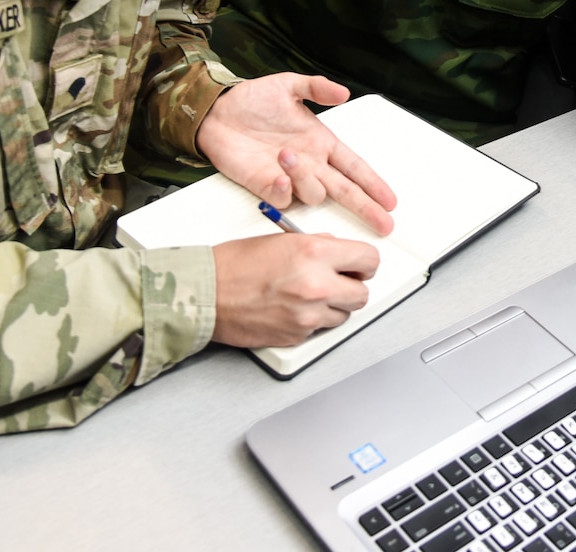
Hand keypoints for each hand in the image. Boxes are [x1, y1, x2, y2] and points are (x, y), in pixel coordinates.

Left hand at [196, 73, 397, 235]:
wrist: (215, 113)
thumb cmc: (251, 100)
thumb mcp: (287, 85)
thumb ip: (316, 87)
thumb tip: (343, 90)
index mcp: (320, 142)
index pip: (354, 167)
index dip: (373, 183)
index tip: (390, 200)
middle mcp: (310, 164)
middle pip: (345, 191)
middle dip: (366, 207)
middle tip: (383, 223)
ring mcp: (289, 178)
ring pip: (314, 194)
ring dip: (306, 179)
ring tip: (286, 154)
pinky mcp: (265, 186)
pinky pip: (283, 200)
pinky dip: (285, 191)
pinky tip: (278, 177)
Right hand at [212, 232, 381, 347]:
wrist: (206, 294)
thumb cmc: (234, 265)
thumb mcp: (282, 240)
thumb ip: (316, 245)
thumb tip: (337, 251)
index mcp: (315, 253)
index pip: (368, 259)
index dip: (364, 262)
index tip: (359, 264)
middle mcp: (317, 285)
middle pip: (362, 293)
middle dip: (352, 286)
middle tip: (338, 280)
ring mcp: (309, 314)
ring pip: (344, 314)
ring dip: (333, 306)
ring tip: (309, 295)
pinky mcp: (298, 335)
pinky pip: (320, 328)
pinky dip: (312, 320)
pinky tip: (292, 307)